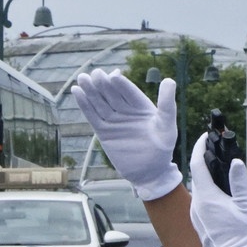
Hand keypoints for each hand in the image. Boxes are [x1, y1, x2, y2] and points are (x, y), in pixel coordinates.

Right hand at [70, 69, 182, 200]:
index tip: (114, 75)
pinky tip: (77, 92)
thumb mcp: (167, 126)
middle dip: (103, 84)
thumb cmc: (163, 148)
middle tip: (95, 74)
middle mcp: (126, 111)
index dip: (121, 84)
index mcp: (141, 106)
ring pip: (100, 103)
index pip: (129, 91)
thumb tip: (169, 80)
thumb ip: (167, 104)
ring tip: (81, 78)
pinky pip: (92, 117)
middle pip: (112, 94)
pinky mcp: (104, 132)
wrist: (150, 172)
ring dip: (91, 91)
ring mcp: (114, 121)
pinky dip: (85, 105)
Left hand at [189, 135, 246, 246]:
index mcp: (207, 197)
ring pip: (198, 189)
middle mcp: (196, 204)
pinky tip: (220, 192)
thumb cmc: (241, 237)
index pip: (197, 164)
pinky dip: (207, 191)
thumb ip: (239, 183)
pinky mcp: (199, 223)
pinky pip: (201, 201)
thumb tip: (235, 163)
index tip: (205, 137)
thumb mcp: (246, 207)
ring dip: (206, 176)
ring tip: (220, 169)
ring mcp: (196, 215)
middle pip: (196, 175)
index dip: (200, 147)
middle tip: (216, 150)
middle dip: (204, 160)